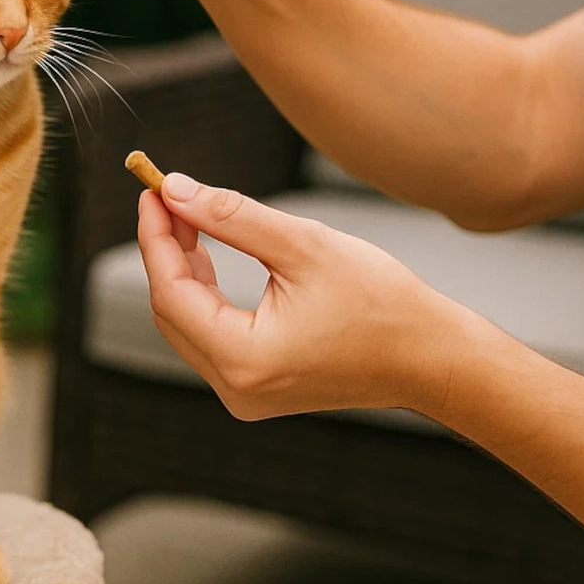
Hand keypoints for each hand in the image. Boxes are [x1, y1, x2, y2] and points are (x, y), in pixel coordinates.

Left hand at [136, 174, 463, 420]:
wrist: (432, 358)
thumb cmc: (382, 304)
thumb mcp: (303, 245)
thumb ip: (230, 216)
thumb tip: (175, 190)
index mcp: (243, 359)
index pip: (170, 292)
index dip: (155, 237)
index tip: (152, 190)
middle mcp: (235, 387)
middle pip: (171, 310)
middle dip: (165, 249)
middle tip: (167, 195)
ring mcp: (244, 393)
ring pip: (187, 322)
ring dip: (182, 268)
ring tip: (186, 215)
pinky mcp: (257, 386)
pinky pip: (210, 334)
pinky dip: (203, 293)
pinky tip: (205, 253)